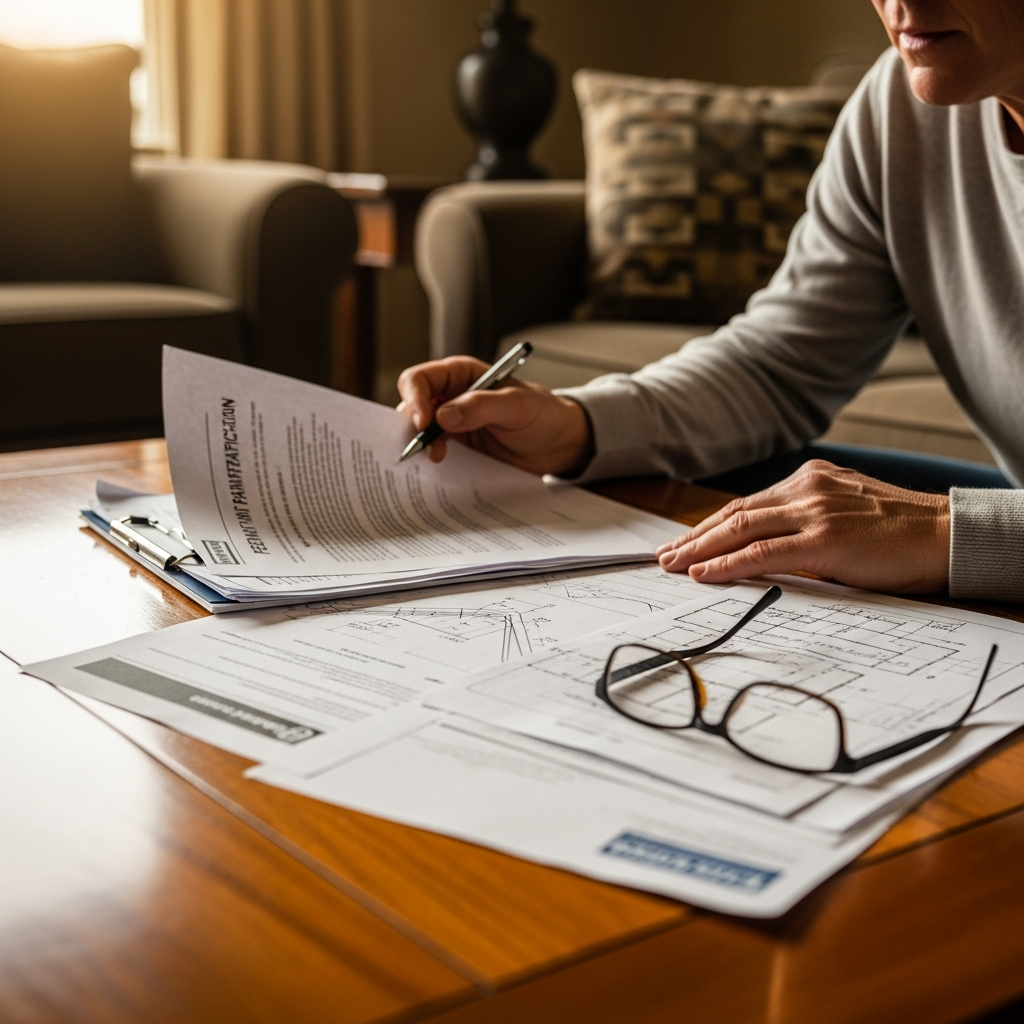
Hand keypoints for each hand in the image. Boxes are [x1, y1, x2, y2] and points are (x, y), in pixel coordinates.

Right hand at [396, 356, 593, 476]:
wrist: (558, 445)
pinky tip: (440, 471)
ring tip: (438, 460)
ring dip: (421, 448)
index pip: (420, 379)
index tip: (424, 423)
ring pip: (417, 434)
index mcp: (461, 375)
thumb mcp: (517, 406)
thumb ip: (482, 407)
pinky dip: (430, 463)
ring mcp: (451, 425)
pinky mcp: (458, 449)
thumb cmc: (543, 414)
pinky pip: (433, 455)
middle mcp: (450, 397)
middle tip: (429, 450)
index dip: (415, 399)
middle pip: (411, 407)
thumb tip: (444, 416)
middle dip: (413, 428)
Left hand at [656, 460, 951, 593]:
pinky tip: (704, 573)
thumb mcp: (847, 515)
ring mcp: (815, 512)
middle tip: (664, 556)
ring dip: (699, 550)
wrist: (948, 536)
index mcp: (811, 480)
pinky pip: (763, 552)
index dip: (710, 526)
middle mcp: (807, 489)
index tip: (685, 542)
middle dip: (694, 538)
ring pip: (740, 529)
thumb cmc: (901, 533)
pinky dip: (728, 564)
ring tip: (672, 565)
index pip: (747, 505)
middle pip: (734, 514)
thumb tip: (768, 550)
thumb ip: (808, 523)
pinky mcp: (825, 540)